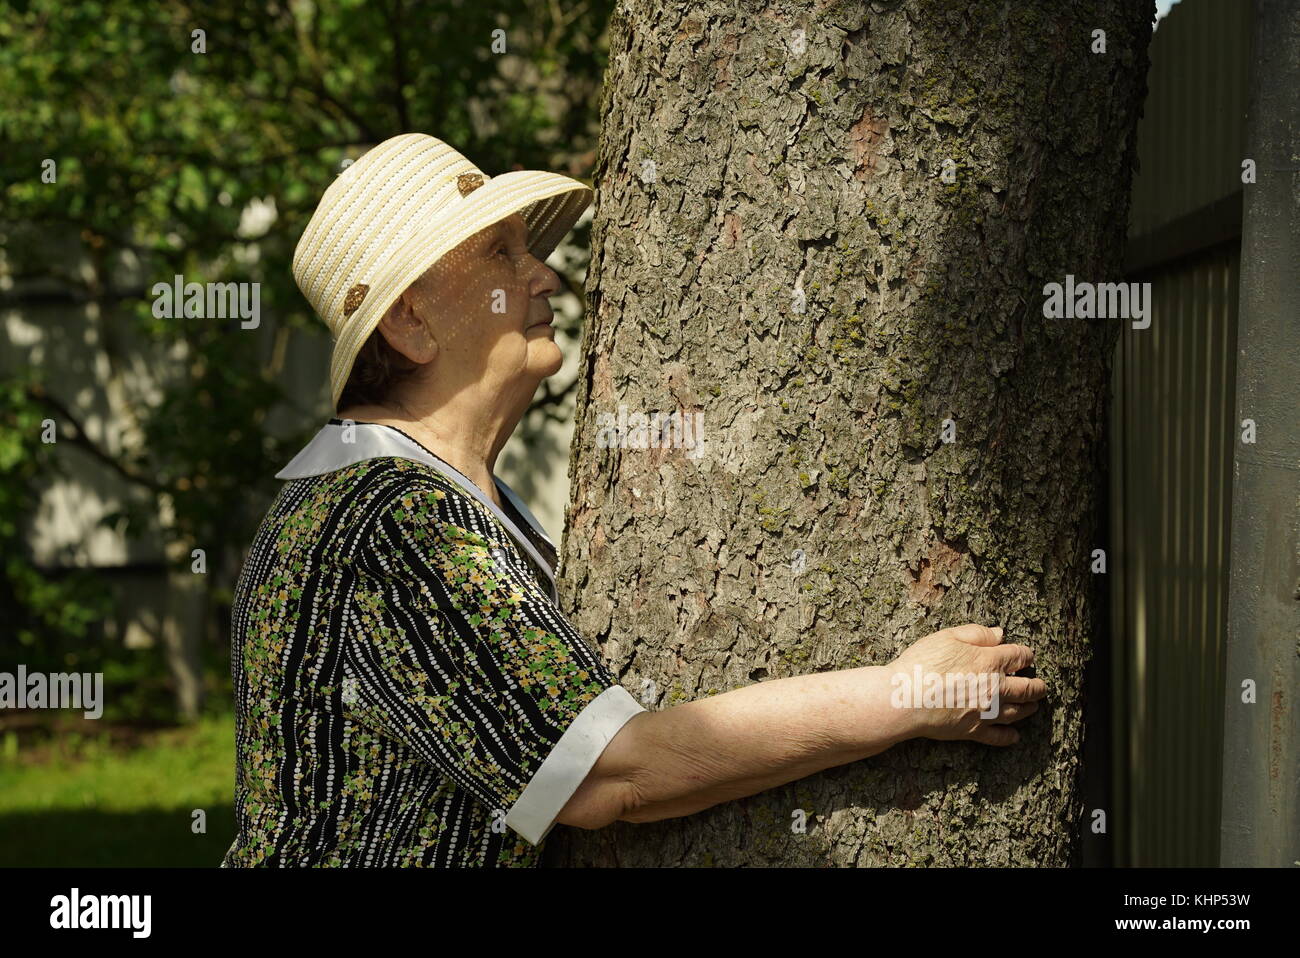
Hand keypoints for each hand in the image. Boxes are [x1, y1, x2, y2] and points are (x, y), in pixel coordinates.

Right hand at [886, 623, 1045, 745]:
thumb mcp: (947, 637)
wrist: (905, 698)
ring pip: (1019, 712)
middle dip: (1037, 686)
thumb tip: (1000, 634)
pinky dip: (1009, 736)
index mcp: (990, 661)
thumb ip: (977, 634)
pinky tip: (1014, 735)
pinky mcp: (974, 731)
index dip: (1027, 655)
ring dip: (1029, 708)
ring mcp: (987, 712)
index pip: (1019, 656)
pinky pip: (999, 737)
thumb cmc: (922, 663)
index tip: (1028, 656)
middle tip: (1041, 686)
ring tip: (1032, 706)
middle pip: (1028, 688)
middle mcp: (996, 688)